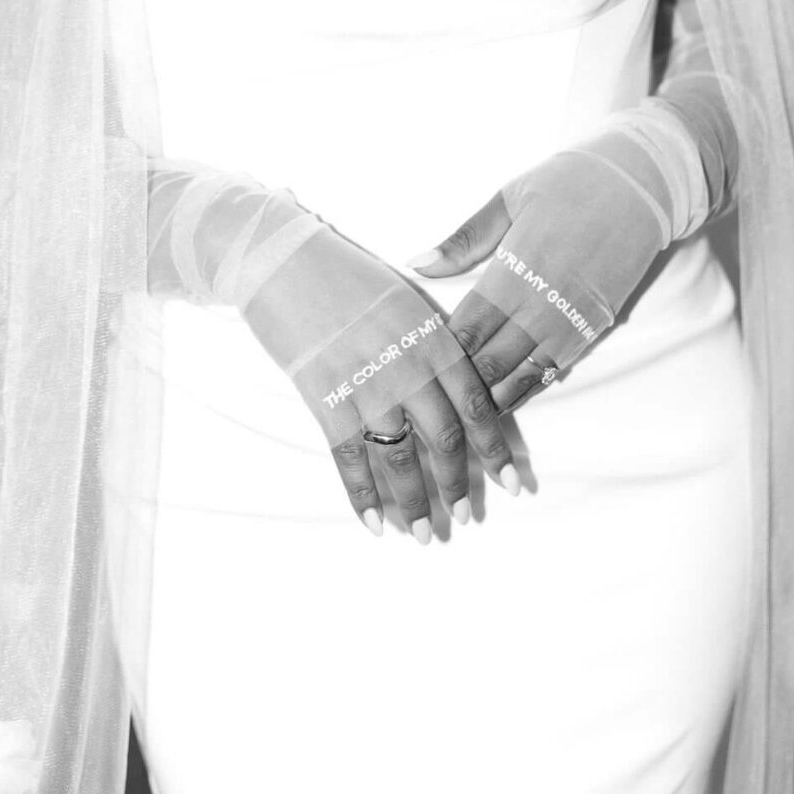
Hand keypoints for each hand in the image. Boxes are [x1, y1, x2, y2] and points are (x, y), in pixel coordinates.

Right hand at [241, 225, 519, 538]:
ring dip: (416, 503)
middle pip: (445, 439)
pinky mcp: (325, 400)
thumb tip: (458, 389)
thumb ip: (433, 343)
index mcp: (433, 337)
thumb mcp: (404, 298)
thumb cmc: (346, 275)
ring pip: (401, 459)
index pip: (477, 404)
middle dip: (458, 485)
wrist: (282, 259)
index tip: (511, 483)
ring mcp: (366, 385)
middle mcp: (408, 365)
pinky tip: (376, 525)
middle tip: (466, 516)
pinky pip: (350, 460)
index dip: (496, 449)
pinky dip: (364, 497)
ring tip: (425, 534)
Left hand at [410, 152, 664, 413]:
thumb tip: (417, 263)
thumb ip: (464, 240)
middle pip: (490, 362)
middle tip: (435, 393)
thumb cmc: (569, 184)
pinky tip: (506, 397)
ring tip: (465, 410)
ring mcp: (569, 322)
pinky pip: (554, 371)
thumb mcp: (509, 200)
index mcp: (513, 272)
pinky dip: (527, 387)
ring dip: (493, 395)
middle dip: (462, 382)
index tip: (419, 360)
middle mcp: (540, 306)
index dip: (442, 352)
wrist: (640, 186)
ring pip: (522, 377)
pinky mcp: (592, 328)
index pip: (467, 330)